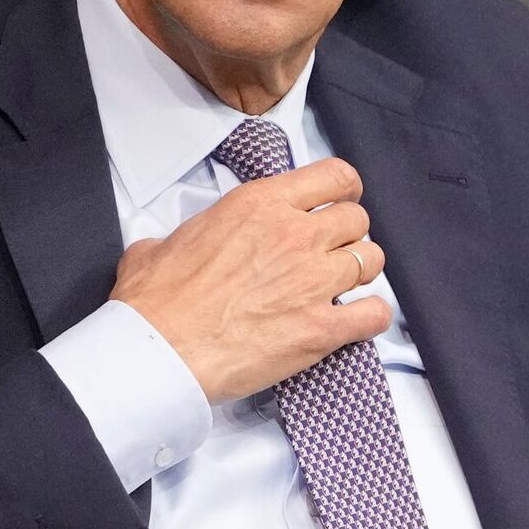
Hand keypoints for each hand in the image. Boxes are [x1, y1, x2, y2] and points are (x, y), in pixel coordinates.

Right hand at [110, 155, 387, 401]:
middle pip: (356, 218)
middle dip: (349, 234)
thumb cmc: (155, 302)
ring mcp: (313, 281)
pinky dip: (371, 317)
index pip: (333, 176)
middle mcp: (295, 235)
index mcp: (259, 205)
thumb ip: (186, 237)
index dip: (344, 190)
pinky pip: (374, 314)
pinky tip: (355, 321)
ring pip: (371, 260)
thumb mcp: (160, 245)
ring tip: (343, 286)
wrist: (157, 352)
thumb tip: (168, 248)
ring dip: (361, 272)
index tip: (340, 202)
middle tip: (333, 252)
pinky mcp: (322, 327)